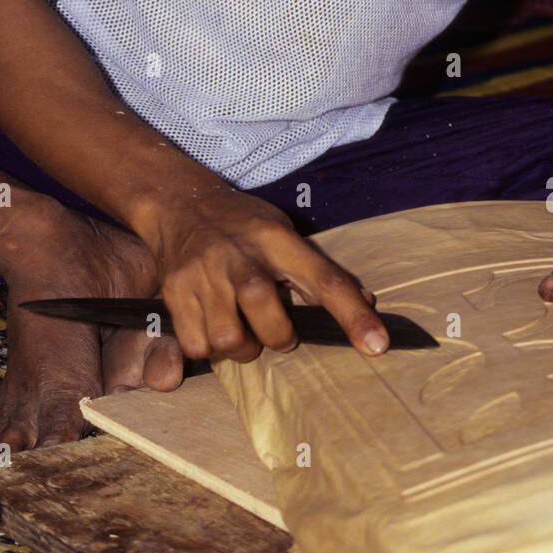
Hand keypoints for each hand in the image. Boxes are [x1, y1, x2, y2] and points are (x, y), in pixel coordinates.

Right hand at [142, 184, 387, 378]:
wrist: (180, 203)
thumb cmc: (243, 225)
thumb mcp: (283, 231)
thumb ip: (317, 268)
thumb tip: (366, 304)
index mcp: (277, 239)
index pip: (325, 280)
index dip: (353, 316)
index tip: (378, 345)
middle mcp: (240, 256)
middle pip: (270, 320)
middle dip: (279, 337)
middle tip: (277, 331)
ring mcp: (203, 274)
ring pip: (230, 341)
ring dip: (243, 348)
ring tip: (243, 330)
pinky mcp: (174, 292)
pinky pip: (198, 346)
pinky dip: (210, 348)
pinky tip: (214, 327)